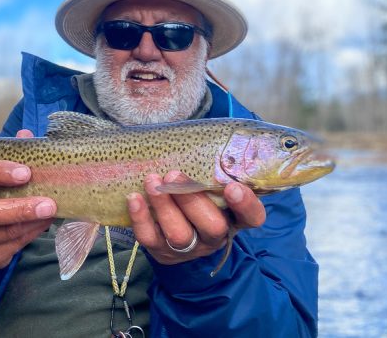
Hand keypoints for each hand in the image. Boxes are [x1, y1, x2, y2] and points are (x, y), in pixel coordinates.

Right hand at [0, 129, 56, 269]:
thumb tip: (26, 135)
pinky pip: (11, 246)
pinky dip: (31, 234)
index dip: (0, 172)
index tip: (26, 172)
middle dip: (20, 209)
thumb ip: (9, 154)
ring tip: (52, 211)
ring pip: (3, 233)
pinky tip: (43, 224)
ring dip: (31, 222)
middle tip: (49, 204)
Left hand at [127, 170, 265, 264]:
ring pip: (179, 234)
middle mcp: (214, 236)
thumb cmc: (196, 192)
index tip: (232, 187)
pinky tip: (135, 197)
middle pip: (212, 227)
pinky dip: (141, 218)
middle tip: (174, 173)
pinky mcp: (161, 251)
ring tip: (152, 180)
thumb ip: (215, 166)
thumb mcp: (211, 181)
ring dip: (164, 205)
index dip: (245, 205)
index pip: (251, 217)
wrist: (174, 228)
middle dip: (192, 200)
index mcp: (234, 217)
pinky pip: (150, 238)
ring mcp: (188, 247)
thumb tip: (210, 135)